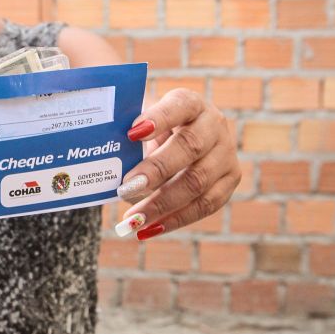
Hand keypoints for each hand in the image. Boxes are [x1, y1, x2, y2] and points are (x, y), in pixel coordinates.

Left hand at [114, 88, 239, 238]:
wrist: (184, 136)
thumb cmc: (153, 129)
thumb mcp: (143, 121)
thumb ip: (129, 134)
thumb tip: (105, 158)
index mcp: (191, 103)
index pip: (179, 105)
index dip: (158, 118)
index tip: (132, 133)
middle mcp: (214, 125)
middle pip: (190, 147)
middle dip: (156, 170)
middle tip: (126, 187)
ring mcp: (226, 153)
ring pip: (198, 182)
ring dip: (162, 203)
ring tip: (133, 219)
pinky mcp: (229, 180)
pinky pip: (206, 205)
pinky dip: (175, 219)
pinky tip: (149, 229)